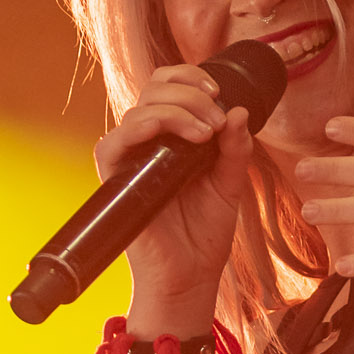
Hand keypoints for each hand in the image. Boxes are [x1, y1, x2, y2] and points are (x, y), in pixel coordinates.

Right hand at [94, 63, 254, 334]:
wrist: (192, 276)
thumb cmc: (205, 234)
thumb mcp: (229, 183)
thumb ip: (234, 148)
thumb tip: (239, 110)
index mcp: (169, 137)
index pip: (167, 86)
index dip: (190, 77)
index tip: (220, 93)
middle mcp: (145, 142)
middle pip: (153, 89)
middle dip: (190, 93)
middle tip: (216, 118)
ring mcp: (128, 159)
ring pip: (139, 109)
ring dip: (177, 109)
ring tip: (207, 133)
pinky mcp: (115, 179)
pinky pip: (116, 140)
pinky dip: (145, 127)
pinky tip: (175, 133)